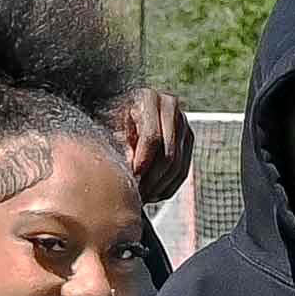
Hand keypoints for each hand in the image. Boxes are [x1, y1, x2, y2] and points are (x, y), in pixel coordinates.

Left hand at [113, 88, 192, 206]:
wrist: (121, 109)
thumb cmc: (108, 117)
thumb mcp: (106, 126)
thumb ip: (115, 144)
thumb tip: (127, 170)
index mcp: (148, 98)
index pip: (152, 137)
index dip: (142, 161)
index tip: (132, 178)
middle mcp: (170, 106)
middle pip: (168, 154)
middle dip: (151, 180)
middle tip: (136, 195)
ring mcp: (182, 122)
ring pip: (178, 165)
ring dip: (160, 187)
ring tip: (142, 197)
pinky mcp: (188, 137)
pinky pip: (183, 169)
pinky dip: (169, 186)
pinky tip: (153, 194)